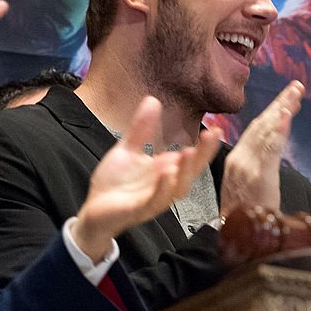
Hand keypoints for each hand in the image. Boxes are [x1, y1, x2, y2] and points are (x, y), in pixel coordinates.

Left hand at [74, 96, 218, 261]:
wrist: (94, 210)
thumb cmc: (115, 184)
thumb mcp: (128, 150)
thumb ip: (142, 129)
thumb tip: (153, 100)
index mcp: (167, 170)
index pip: (192, 158)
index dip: (206, 145)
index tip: (217, 128)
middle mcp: (166, 186)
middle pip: (191, 171)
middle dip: (203, 154)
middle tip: (211, 135)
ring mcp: (154, 199)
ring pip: (177, 188)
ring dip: (185, 171)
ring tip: (189, 152)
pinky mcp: (137, 210)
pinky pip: (154, 201)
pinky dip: (162, 189)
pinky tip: (167, 174)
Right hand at [219, 81, 302, 216]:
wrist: (236, 244)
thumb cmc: (245, 222)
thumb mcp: (249, 191)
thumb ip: (258, 171)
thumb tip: (269, 157)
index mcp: (237, 162)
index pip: (257, 131)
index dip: (273, 112)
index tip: (288, 98)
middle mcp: (238, 160)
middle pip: (261, 125)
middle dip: (280, 104)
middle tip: (297, 86)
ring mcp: (246, 167)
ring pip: (266, 132)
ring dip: (282, 110)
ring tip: (295, 94)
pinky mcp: (257, 177)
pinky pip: (270, 149)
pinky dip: (278, 129)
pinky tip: (287, 114)